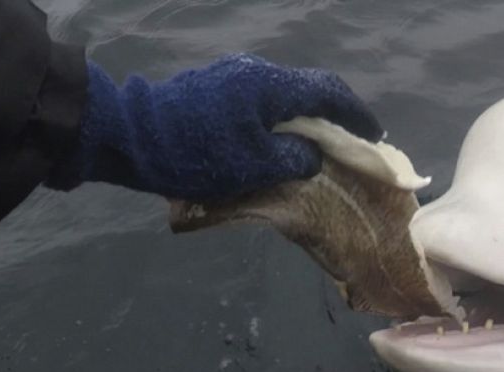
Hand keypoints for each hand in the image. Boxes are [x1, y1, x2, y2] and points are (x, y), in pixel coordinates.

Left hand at [47, 54, 383, 199]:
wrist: (130, 136)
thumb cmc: (195, 154)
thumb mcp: (254, 167)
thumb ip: (295, 160)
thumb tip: (311, 156)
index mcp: (271, 87)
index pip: (329, 94)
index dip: (357, 116)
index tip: (374, 137)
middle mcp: (256, 73)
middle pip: (308, 90)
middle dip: (333, 117)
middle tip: (349, 143)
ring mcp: (233, 77)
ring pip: (284, 96)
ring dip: (304, 120)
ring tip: (315, 148)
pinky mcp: (215, 88)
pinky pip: (261, 101)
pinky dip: (280, 120)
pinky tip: (277, 143)